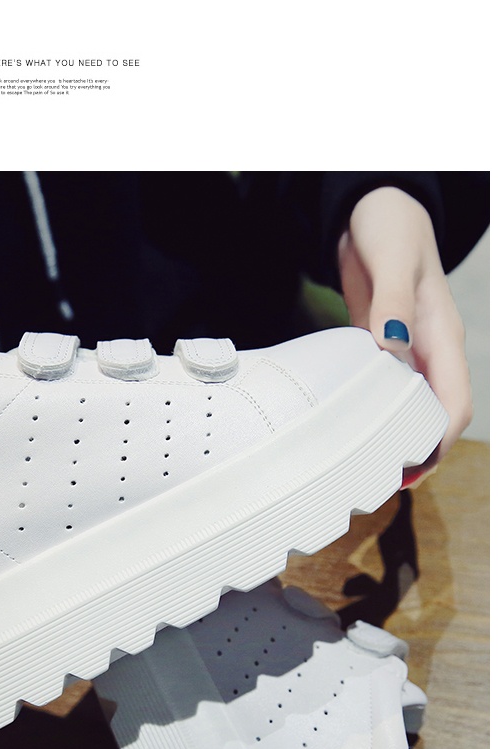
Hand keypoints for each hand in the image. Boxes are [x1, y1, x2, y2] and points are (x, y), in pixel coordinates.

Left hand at [338, 188, 471, 466]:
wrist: (375, 207)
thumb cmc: (391, 225)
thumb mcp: (395, 257)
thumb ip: (393, 303)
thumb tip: (393, 348)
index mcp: (444, 336)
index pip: (455, 403)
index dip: (439, 441)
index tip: (412, 467)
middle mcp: (431, 351)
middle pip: (436, 417)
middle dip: (418, 453)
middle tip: (379, 480)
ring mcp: (408, 354)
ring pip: (411, 411)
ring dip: (396, 440)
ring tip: (365, 468)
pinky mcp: (383, 351)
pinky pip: (385, 394)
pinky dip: (374, 417)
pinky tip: (353, 434)